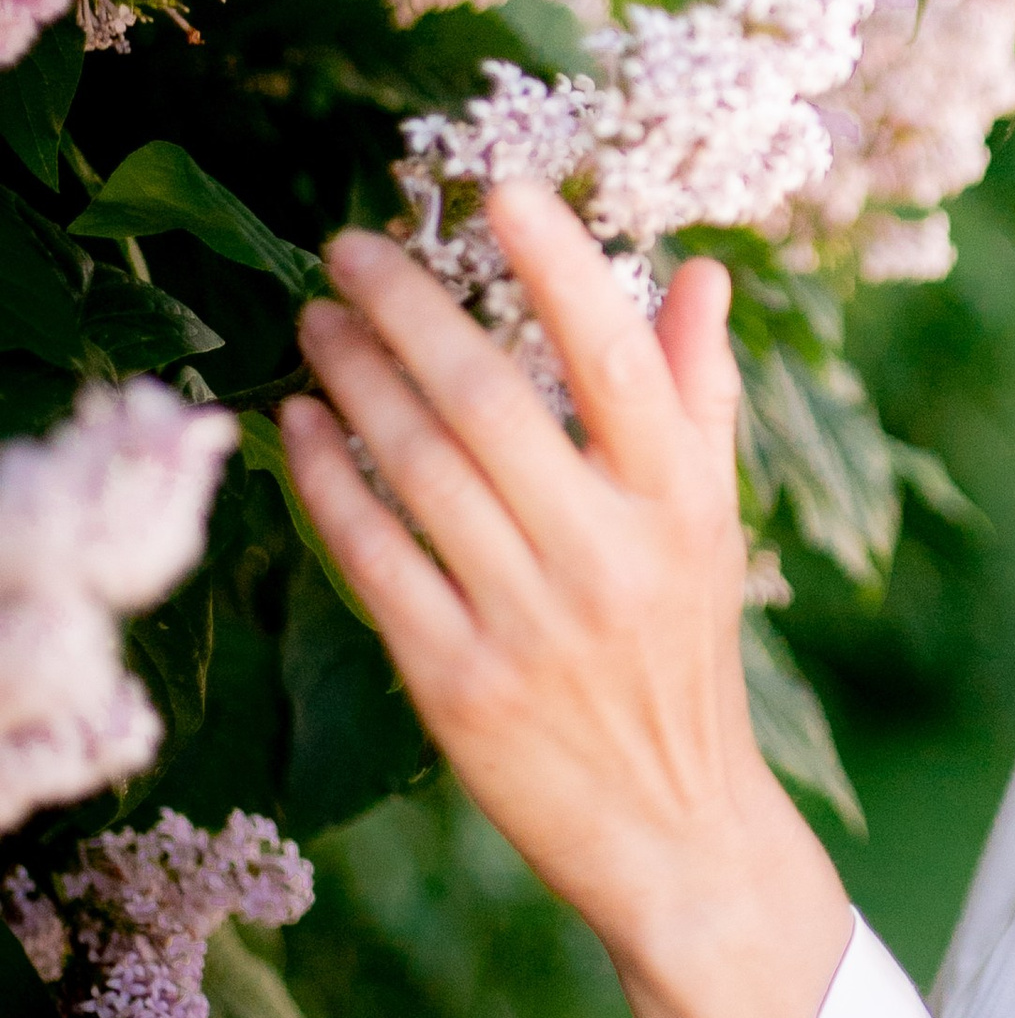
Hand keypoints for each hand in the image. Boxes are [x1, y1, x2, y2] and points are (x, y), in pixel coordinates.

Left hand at [282, 186, 850, 1017]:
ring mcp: (529, 622)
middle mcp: (608, 554)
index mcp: (681, 500)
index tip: (499, 188)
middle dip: (407, 309)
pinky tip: (298, 424)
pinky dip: (328, 483)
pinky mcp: (457, 685)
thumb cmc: (684, 650)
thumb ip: (699, 394)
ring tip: (313, 319)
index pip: (617, 357)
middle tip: (346, 247)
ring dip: (353, 380)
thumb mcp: (713, 522)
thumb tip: (698, 274)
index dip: (557, 266)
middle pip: (487, 401)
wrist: (675, 829)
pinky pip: (374, 560)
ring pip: (418, 471)